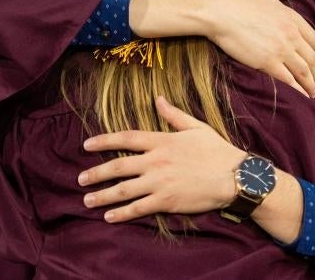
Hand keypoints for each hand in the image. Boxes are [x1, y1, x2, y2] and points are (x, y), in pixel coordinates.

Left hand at [78, 96, 244, 221]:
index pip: (126, 138)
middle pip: (119, 166)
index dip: (104, 141)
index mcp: (162, 141)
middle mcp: (156, 161)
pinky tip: (109, 216)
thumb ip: (173, 115)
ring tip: (87, 200)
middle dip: (96, 173)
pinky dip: (121, 213)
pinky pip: (138, 208)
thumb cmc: (217, 150)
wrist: (234, 177)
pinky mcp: (166, 202)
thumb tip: (158, 99)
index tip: (86, 145)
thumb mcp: (196, 127)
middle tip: (80, 179)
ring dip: (103, 195)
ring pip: (124, 190)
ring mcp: (160, 183)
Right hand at [205, 0, 314, 97]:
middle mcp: (291, 34)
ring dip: (310, 84)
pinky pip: (288, 80)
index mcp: (292, 17)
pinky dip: (297, 90)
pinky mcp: (267, 62)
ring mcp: (281, 49)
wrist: (219, 11)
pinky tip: (300, 96)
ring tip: (311, 93)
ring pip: (303, 71)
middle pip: (311, 58)